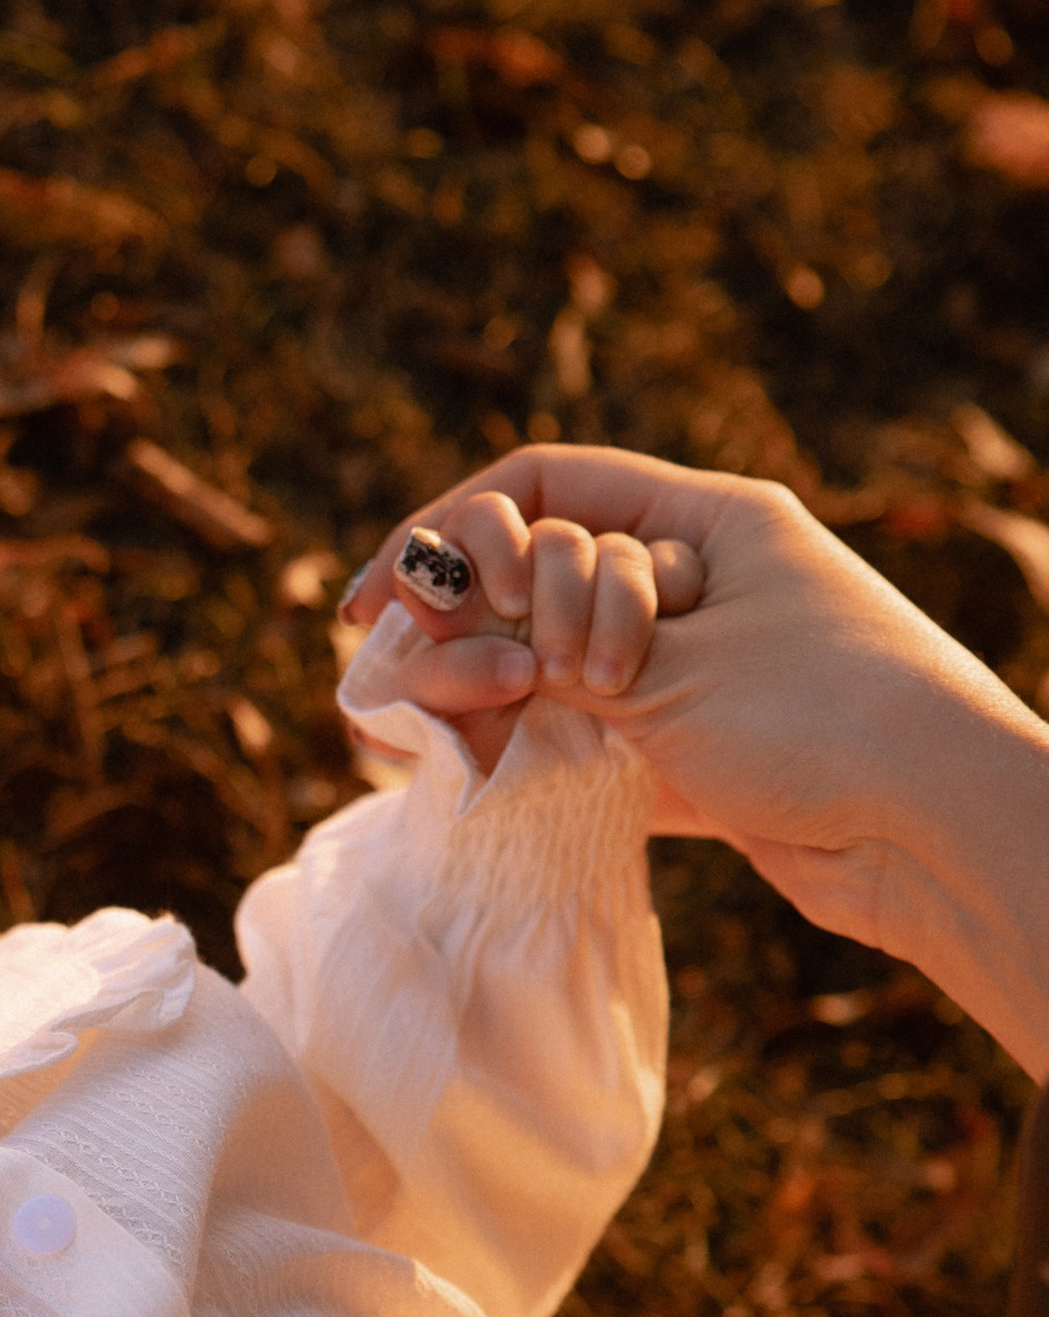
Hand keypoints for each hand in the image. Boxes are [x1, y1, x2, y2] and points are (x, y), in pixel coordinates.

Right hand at [351, 448, 1048, 1065]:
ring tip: (480, 732)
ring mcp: (694, 669)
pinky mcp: (696, 754)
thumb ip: (553, 654)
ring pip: (556, 659)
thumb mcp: (668, 669)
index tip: (381, 597)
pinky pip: (589, 734)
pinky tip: (486, 770)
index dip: (445, 529)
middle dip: (483, 619)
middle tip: (476, 677)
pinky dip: (534, 750)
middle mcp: (697, 583)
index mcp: (707, 521)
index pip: (543, 486)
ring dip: (502, 691)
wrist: (935, 831)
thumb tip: (464, 647)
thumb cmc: (820, 715)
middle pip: (538, 572)